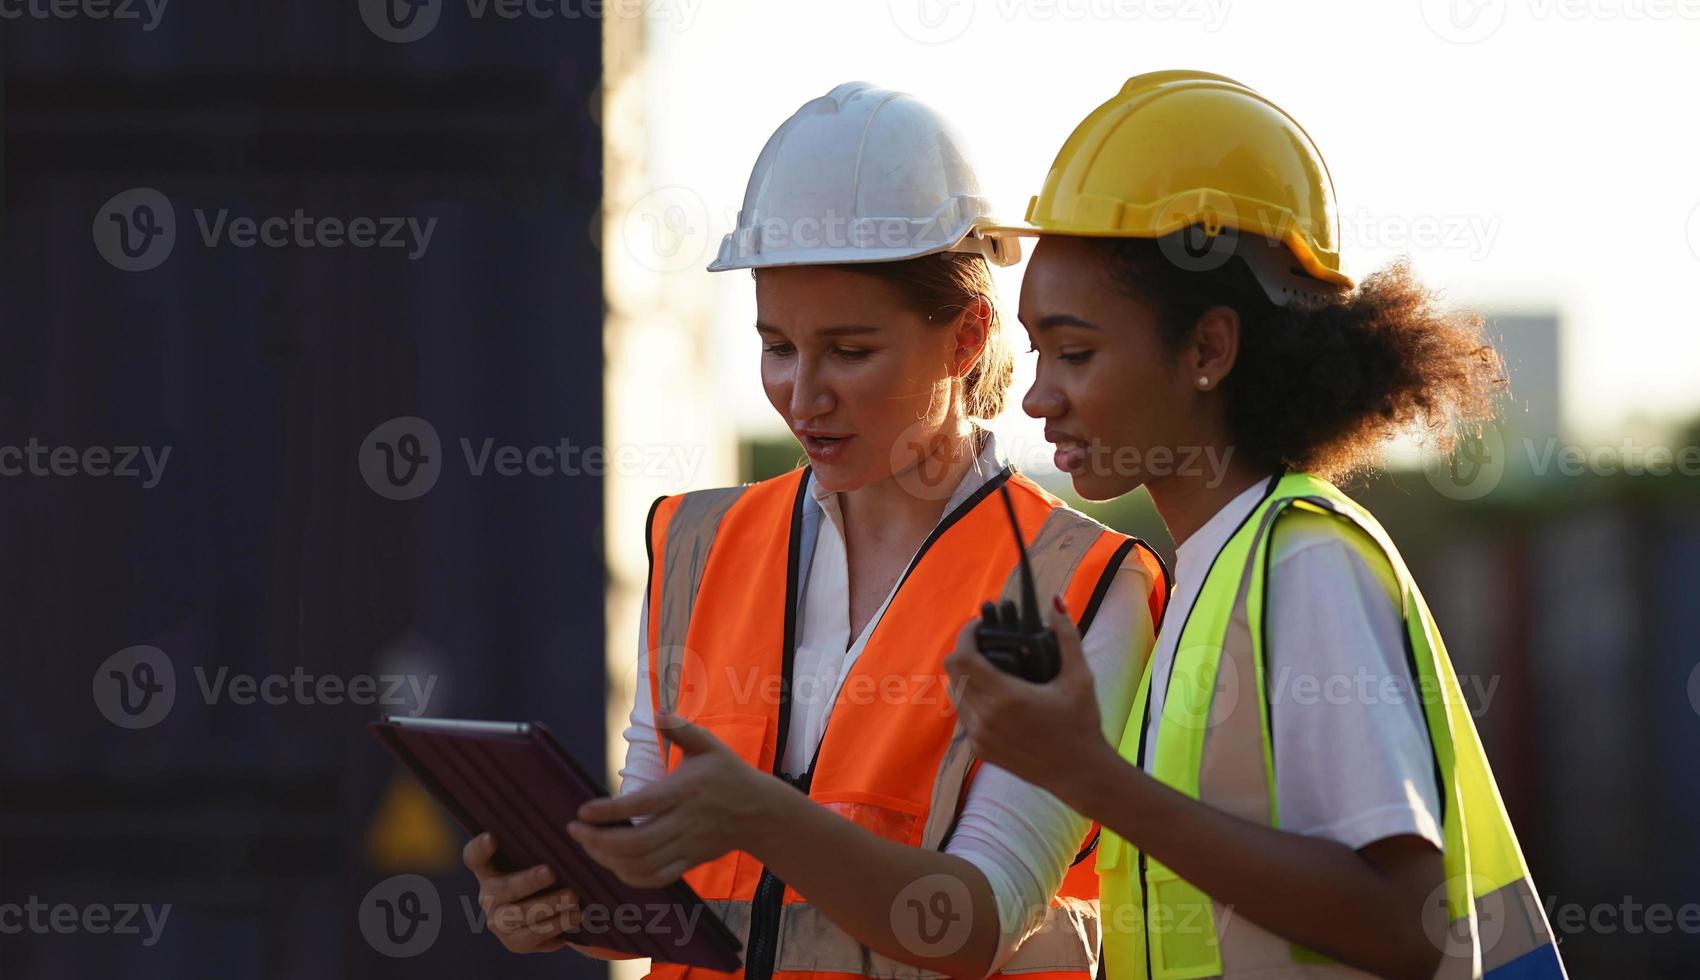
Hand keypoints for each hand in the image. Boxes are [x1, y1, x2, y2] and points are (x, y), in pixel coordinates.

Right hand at [463, 832, 579, 953]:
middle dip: (528, 881)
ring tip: (573, 896)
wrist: (546, 910)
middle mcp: (487, 896)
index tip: (492, 837)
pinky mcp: (514, 942)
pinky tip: (574, 916)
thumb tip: (569, 828)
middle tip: (551, 872)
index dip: (480, 848)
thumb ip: (538, 845)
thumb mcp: (534, 857)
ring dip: (549, 905)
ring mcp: (498, 922)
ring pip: (520, 916)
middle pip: (504, 889)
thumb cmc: (539, 872)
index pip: (474, 857)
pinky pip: (533, 937)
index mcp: (487, 870)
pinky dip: (556, 926)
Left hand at [570, 715, 776, 887]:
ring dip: (608, 859)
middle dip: (598, 841)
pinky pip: (656, 878)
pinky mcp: (690, 862)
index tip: (582, 812)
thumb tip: (657, 713)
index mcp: (685, 791)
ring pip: (642, 864)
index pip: (641, 805)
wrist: (761, 813)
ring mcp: (687, 846)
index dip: (608, 811)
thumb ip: (682, 729)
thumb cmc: (730, 774)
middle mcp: (685, 822)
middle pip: (636, 843)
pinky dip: (629, 876)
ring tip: (587, 846)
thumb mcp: (710, 745)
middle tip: (574, 831)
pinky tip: (612, 864)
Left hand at [944, 594, 1110, 795]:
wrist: (1079, 773)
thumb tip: (1056, 604)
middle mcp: (985, 717)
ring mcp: (979, 736)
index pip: (963, 657)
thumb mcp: (1080, 678)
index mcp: (1006, 696)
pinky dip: (972, 699)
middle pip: (954, 672)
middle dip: (966, 651)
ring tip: (990, 668)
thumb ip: (1066, 637)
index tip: (980, 626)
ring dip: (966, 676)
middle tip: (987, 643)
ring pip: (955, 693)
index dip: (965, 635)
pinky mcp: (979, 750)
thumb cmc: (1081, 723)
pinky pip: (964, 715)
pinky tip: (994, 696)